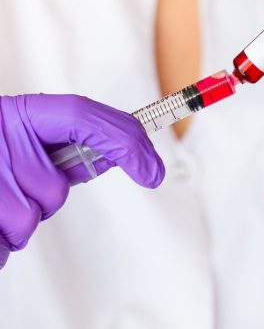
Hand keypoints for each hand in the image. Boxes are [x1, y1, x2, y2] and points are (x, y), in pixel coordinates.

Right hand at [0, 94, 164, 268]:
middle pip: (54, 189)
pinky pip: (3, 245)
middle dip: (44, 196)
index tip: (153, 172)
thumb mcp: (25, 137)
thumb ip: (69, 144)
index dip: (122, 140)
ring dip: (17, 219)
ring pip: (29, 220)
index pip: (81, 116)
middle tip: (12, 182)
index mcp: (17, 114)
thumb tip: (140, 161)